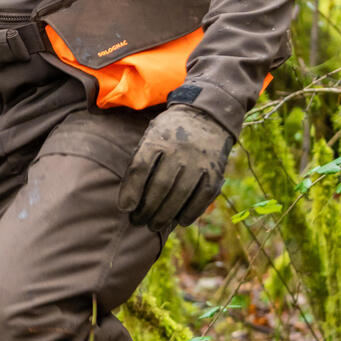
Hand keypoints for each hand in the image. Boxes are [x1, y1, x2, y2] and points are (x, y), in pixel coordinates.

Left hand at [118, 105, 234, 231]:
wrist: (206, 116)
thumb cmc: (169, 133)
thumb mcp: (150, 137)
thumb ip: (141, 162)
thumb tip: (129, 199)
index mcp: (157, 139)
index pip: (140, 169)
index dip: (130, 191)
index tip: (125, 208)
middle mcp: (179, 150)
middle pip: (159, 186)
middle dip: (146, 209)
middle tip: (138, 221)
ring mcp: (199, 161)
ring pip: (180, 194)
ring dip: (165, 215)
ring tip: (153, 225)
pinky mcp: (215, 171)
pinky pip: (202, 197)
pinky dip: (191, 212)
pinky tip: (179, 221)